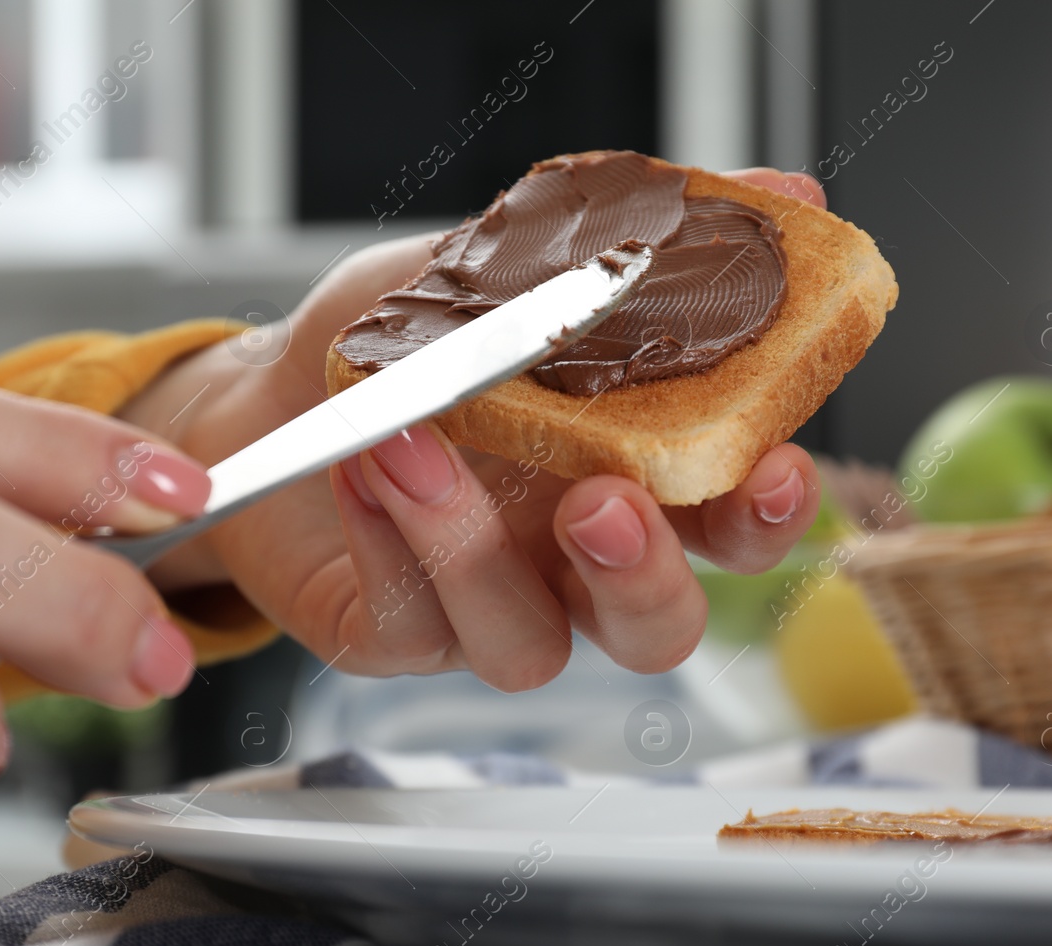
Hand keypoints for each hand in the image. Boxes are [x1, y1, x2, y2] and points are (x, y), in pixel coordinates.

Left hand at [123, 169, 825, 689]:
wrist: (271, 387)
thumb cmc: (398, 343)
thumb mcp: (504, 266)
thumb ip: (626, 247)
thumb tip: (780, 191)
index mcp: (624, 479)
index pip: (729, 524)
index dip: (767, 514)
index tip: (774, 466)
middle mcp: (567, 562)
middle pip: (657, 628)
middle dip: (644, 576)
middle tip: (600, 503)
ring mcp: (485, 607)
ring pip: (529, 648)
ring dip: (475, 549)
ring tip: (414, 441)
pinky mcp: (395, 635)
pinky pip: (410, 624)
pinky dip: (388, 540)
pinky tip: (361, 463)